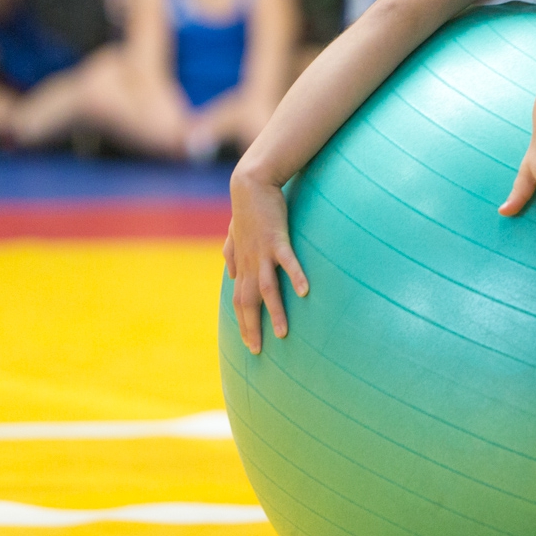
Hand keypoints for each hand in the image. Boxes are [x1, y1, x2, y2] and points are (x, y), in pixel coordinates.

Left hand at [226, 166, 308, 353]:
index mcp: (242, 264)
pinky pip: (287, 262)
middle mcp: (249, 263)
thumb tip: (229, 272)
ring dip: (274, 312)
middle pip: (247, 302)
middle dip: (251, 328)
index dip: (242, 323)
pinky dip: (295, 277)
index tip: (248, 344)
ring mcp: (262, 253)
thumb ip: (230, 253)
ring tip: (282, 334)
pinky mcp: (277, 239)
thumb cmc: (246, 208)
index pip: (239, 301)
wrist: (250, 184)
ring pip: (266, 289)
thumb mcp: (233, 232)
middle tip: (257, 351)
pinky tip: (306, 292)